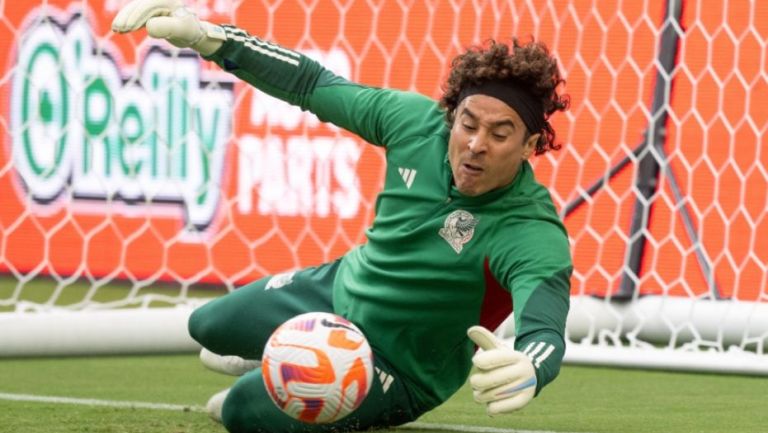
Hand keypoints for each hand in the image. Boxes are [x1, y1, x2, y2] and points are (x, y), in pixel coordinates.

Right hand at [111, 0, 225, 55]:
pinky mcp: (151, 12)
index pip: (146, 6)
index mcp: (166, 0)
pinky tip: (121, 30)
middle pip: (138, 6)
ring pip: (135, 10)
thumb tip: (149, 27)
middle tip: (117, 29)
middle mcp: (159, 0)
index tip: (127, 28)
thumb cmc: (189, 31)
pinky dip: (129, 22)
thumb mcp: (181, 30)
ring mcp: (154, 5)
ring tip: (117, 30)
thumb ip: (166, 27)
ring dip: (125, 19)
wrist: (193, 33)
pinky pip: (137, 15)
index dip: (135, 16)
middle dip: (126, 17)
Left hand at [467, 326, 536, 414]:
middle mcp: (522, 371)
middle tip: (475, 382)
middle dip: (476, 382)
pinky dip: (489, 407)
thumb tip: (470, 329)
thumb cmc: (507, 362)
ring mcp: (524, 387)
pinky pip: (497, 408)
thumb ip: (484, 339)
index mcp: (515, 356)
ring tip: (482, 392)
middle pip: (489, 379)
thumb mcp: (498, 348)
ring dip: (480, 395)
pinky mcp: (523, 401)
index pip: (496, 358)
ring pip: (490, 395)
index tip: (476, 361)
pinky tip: (490, 403)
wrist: (531, 376)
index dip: (481, 361)